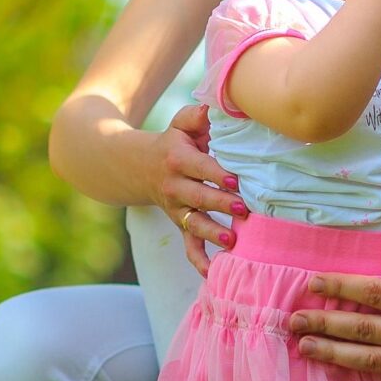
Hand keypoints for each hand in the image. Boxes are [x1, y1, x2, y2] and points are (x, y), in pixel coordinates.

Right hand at [151, 103, 246, 273]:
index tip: (236, 180)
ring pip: (194, 223)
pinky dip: (199, 260)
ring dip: (213, 233)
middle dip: (220, 204)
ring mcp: (177, 209)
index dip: (217, 174)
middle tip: (243, 210)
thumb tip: (215, 106)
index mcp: (178, 159)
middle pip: (199, 197)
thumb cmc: (173, 141)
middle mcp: (175, 186)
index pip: (200, 167)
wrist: (138, 167)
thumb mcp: (180, 123)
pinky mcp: (180, 224)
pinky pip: (188, 245)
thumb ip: (197, 114)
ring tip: (232, 241)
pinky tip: (213, 273)